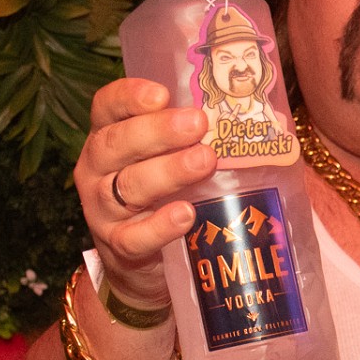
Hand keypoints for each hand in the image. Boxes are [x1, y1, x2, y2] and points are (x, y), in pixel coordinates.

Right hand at [73, 78, 215, 307]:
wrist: (144, 265)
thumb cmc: (162, 195)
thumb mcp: (168, 159)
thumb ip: (194, 137)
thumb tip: (263, 118)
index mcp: (108, 137)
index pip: (107, 107)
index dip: (128, 97)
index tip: (161, 94)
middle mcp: (97, 170)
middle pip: (116, 143)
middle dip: (158, 131)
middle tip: (197, 124)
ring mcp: (103, 211)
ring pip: (129, 186)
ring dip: (168, 171)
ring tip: (204, 161)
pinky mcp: (119, 248)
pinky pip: (135, 237)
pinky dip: (161, 226)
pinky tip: (186, 215)